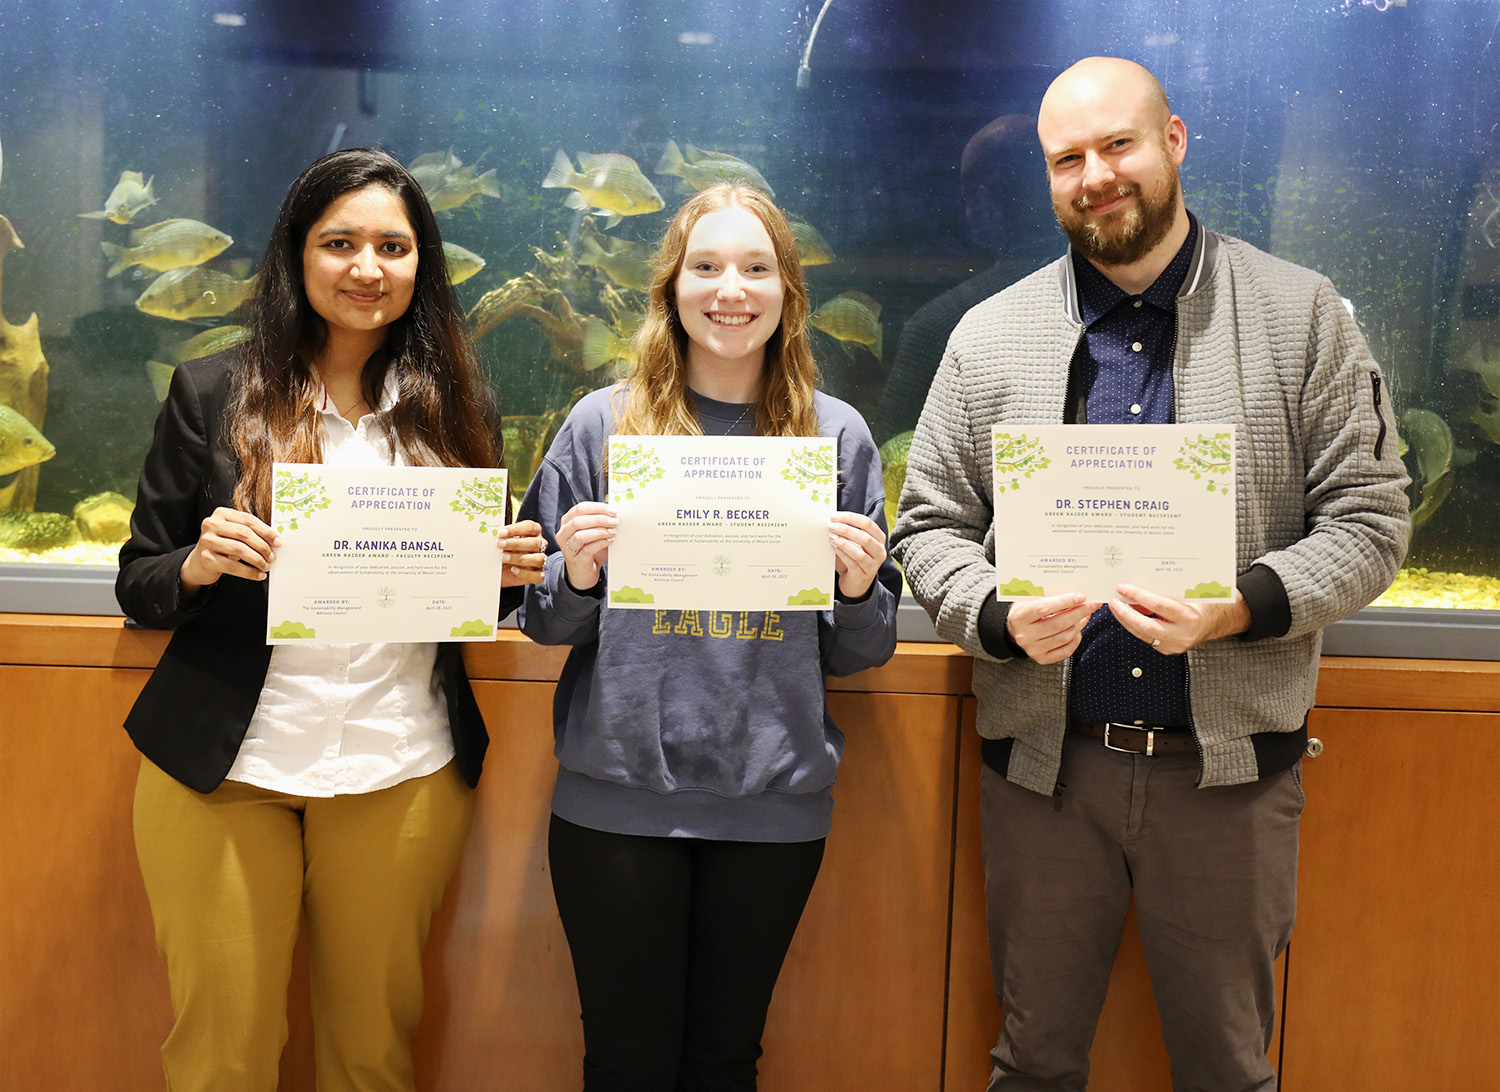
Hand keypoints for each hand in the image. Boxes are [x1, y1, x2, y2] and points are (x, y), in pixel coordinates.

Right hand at [180, 507, 280, 592]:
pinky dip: (249, 572)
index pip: (249, 520)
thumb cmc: (222, 546)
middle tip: (273, 557)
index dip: (266, 532)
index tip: (278, 542)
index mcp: (221, 513)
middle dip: (263, 546)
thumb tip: (276, 540)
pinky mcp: (205, 558)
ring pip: (239, 550)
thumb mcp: (234, 534)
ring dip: (257, 560)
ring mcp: (206, 541)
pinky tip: (258, 575)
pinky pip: (232, 566)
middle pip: (244, 534)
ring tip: (266, 566)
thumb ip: (250, 532)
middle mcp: (211, 524)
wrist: (199, 562)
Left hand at [497, 520, 545, 586]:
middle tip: (500, 544)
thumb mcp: (501, 542)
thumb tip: (495, 533)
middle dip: (516, 544)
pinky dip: (525, 573)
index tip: (501, 533)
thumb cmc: (502, 551)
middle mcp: (539, 545)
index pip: (530, 527)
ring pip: (538, 559)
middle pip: (534, 543)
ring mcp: (540, 560)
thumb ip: (502, 537)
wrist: (498, 570)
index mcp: (533, 533)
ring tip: (504, 558)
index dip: (516, 529)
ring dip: (519, 558)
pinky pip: (537, 575)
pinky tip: (513, 569)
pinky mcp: (538, 574)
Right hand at [556, 501, 616, 591]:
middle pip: (578, 521)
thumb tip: (614, 512)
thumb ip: (599, 522)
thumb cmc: (589, 549)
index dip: (596, 507)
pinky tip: (610, 541)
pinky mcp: (576, 560)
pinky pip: (588, 549)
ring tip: (613, 531)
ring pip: (580, 535)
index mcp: (567, 522)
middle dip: (599, 519)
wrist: (583, 573)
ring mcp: (568, 548)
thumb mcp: (593, 532)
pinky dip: (601, 543)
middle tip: (614, 520)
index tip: (612, 510)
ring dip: (600, 531)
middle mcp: (564, 534)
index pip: (579, 509)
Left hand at [829, 512, 886, 599]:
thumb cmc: (854, 559)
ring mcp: (873, 565)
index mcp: (879, 539)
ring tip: (831, 536)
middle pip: (866, 537)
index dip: (850, 518)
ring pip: (860, 552)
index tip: (835, 516)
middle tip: (831, 525)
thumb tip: (832, 519)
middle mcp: (880, 551)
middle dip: (847, 529)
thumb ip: (849, 532)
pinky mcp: (863, 575)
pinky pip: (852, 563)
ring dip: (844, 542)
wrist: (855, 583)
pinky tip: (833, 546)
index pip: (868, 524)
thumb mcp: (854, 543)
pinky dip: (842, 553)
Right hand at [1007, 593, 1097, 663]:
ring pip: (1064, 637)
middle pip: (1057, 624)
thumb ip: (1047, 596)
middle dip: (1078, 613)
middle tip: (1092, 605)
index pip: (1043, 608)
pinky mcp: (1041, 659)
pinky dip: (1076, 639)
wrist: (1014, 631)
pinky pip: (1065, 650)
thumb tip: (1074, 595)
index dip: (1064, 602)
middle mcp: (1024, 635)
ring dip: (1079, 625)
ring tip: (1086, 615)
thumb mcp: (1029, 599)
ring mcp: (1033, 649)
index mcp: (1019, 618)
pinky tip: (1078, 629)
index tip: (1081, 596)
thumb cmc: (1025, 611)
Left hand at [1107, 583, 1249, 654]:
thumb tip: (1143, 581)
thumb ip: (1170, 589)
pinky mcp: (1169, 650)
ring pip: (1143, 635)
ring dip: (1127, 621)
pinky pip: (1147, 638)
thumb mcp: (1192, 592)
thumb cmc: (1207, 602)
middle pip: (1146, 626)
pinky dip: (1135, 627)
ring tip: (1116, 607)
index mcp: (1190, 617)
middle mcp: (1182, 634)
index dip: (1139, 596)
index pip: (1158, 606)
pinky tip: (1127, 616)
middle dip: (1125, 614)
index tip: (1124, 588)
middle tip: (1113, 602)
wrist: (1221, 621)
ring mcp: (1175, 645)